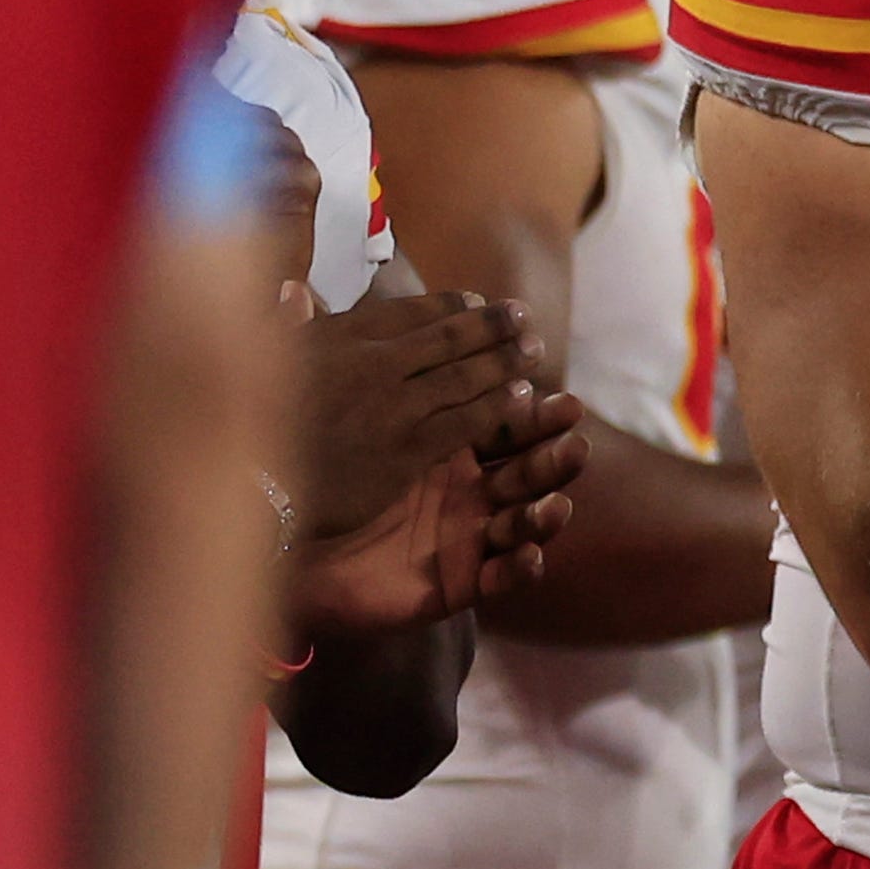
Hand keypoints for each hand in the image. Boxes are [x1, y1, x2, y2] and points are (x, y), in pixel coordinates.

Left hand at [288, 286, 570, 626]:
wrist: (300, 554)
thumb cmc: (312, 485)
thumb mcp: (317, 418)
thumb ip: (314, 359)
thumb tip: (293, 288)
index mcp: (448, 444)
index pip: (498, 418)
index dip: (524, 406)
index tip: (554, 389)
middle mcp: (470, 487)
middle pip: (526, 466)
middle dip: (552, 450)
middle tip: (576, 434)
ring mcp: (472, 535)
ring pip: (526, 518)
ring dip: (548, 509)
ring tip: (560, 500)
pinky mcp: (464, 580)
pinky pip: (503, 576)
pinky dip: (521, 567)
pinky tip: (533, 556)